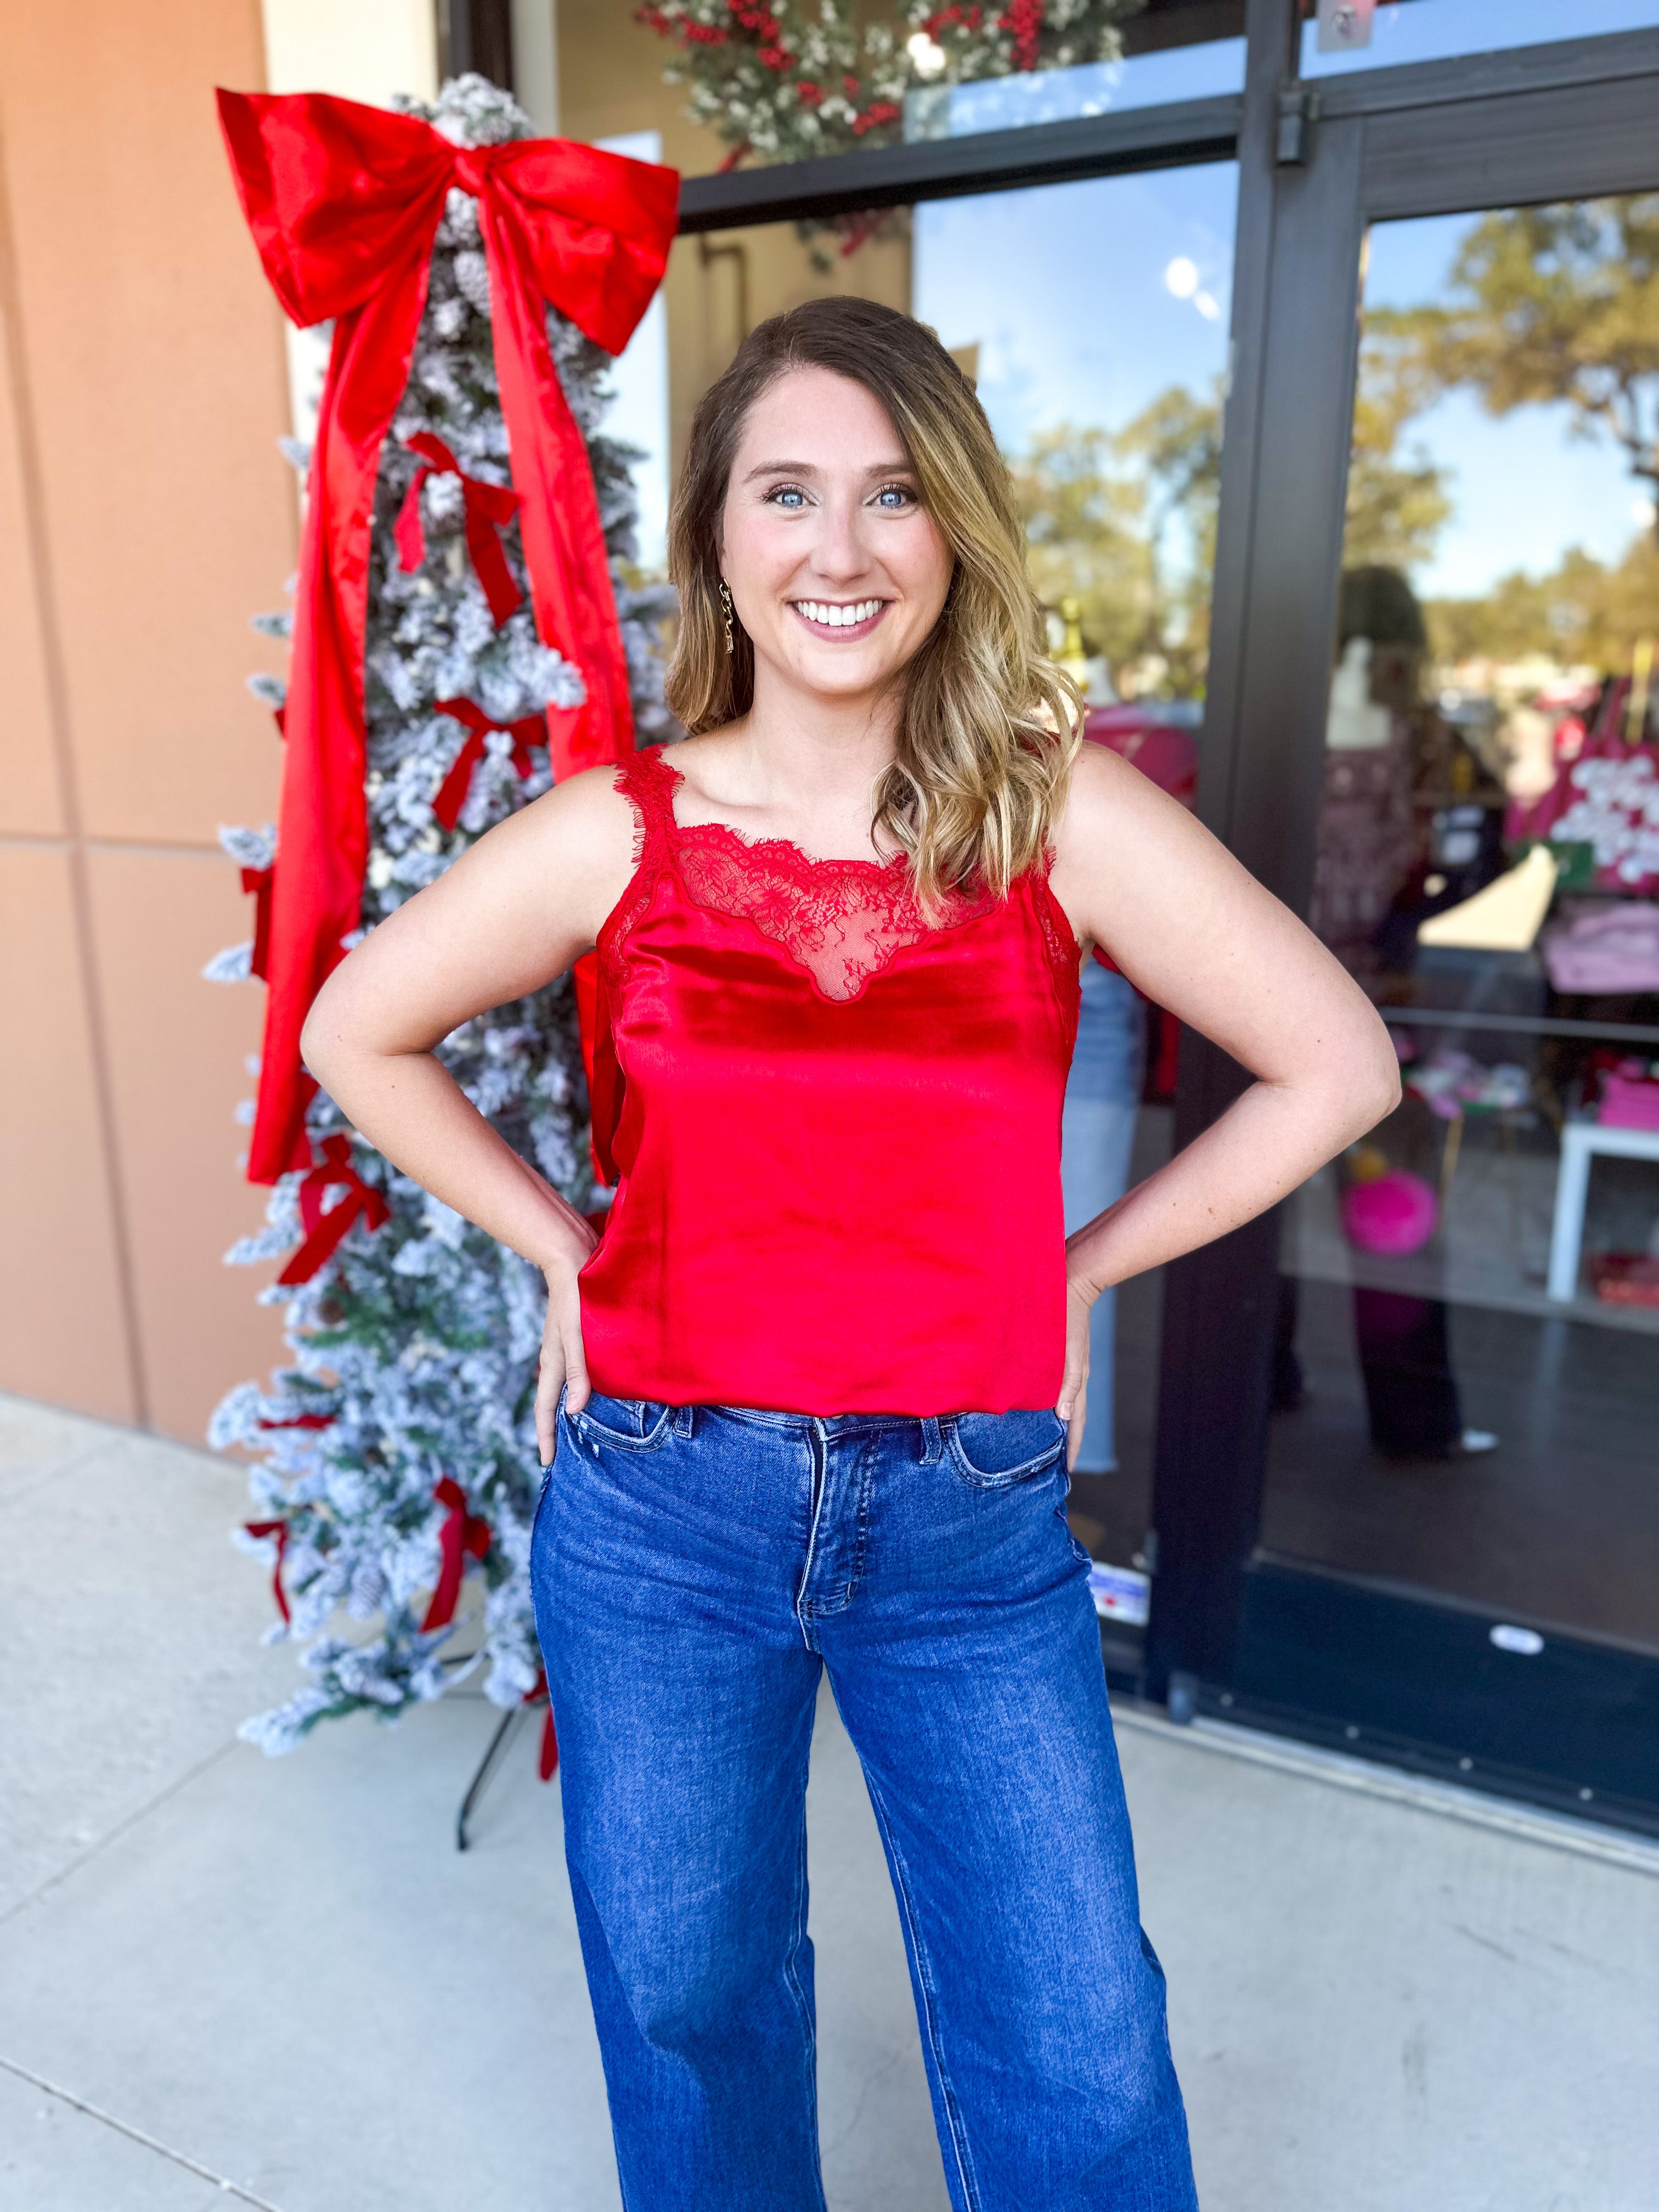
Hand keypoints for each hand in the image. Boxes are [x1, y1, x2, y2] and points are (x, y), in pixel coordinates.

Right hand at [534, 1213, 600, 1465]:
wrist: (572, 1257)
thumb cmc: (577, 1296)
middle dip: (554, 1428)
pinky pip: (573, 1369)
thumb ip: (578, 1372)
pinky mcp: (574, 1335)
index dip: (547, 1436)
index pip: (545, 1408)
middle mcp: (555, 1357)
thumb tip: (574, 1411)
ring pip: (562, 1386)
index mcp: (552, 1362)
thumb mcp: (578, 1336)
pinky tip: (593, 1387)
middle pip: (551, 1401)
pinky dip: (579, 1386)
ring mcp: (563, 1346)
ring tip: (578, 1428)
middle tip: (562, 1454)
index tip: (548, 1463)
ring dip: (567, 1408)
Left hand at [1057, 1272, 1093, 1472]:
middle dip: (1061, 1442)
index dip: (1070, 1448)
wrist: (1073, 1277)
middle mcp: (1071, 1376)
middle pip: (1068, 1418)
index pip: (1076, 1423)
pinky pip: (1051, 1384)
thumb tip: (1064, 1418)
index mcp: (1076, 1380)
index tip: (1065, 1472)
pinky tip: (1032, 1402)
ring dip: (1051, 1423)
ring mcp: (1065, 1365)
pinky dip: (1045, 1400)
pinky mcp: (1056, 1354)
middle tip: (1049, 1464)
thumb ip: (1067, 1383)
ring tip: (1038, 1440)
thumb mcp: (1066, 1349)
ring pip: (1058, 1402)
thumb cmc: (1067, 1311)